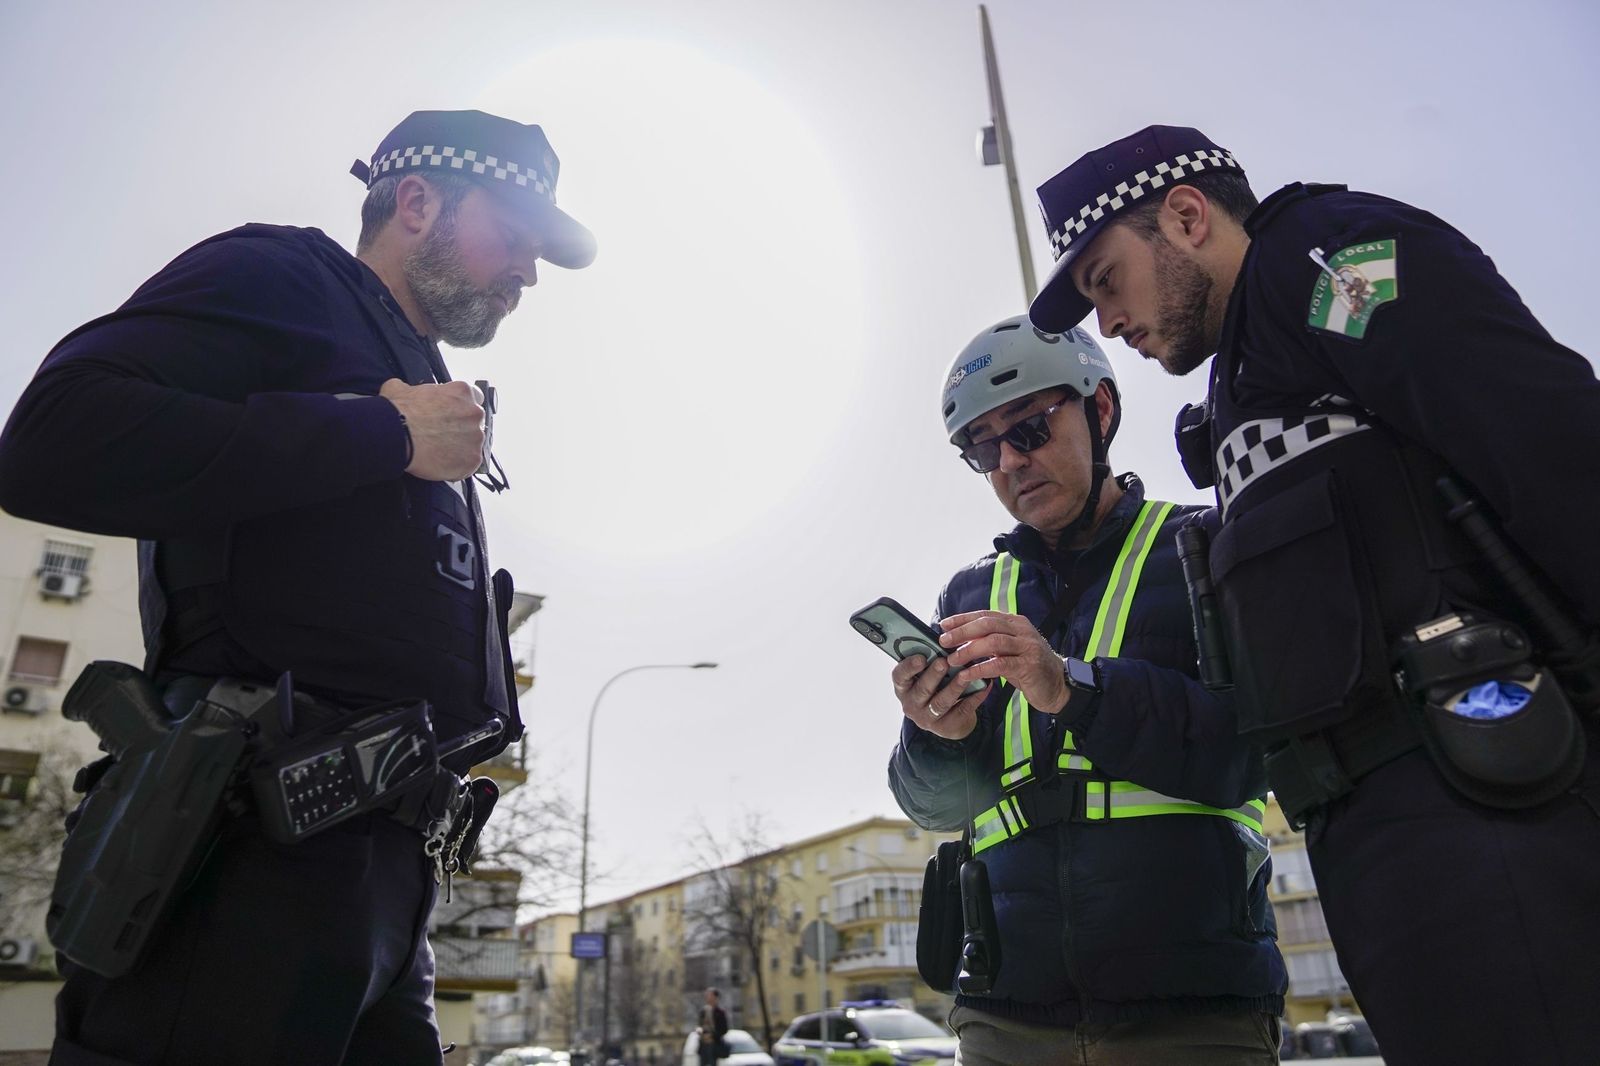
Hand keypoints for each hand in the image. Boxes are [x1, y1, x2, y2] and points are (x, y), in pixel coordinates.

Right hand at [379, 378, 484, 480]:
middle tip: (441, 435)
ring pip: (472, 443)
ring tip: (439, 451)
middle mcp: (474, 413)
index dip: (461, 407)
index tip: (452, 415)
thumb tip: (403, 390)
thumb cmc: (398, 412)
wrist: (396, 437)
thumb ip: (410, 388)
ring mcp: (476, 437)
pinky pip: (469, 464)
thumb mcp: (399, 389)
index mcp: (461, 392)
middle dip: (461, 428)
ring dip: (460, 447)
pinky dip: (458, 465)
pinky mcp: (473, 459)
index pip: (474, 397)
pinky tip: (442, 464)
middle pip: (474, 422)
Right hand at [891, 651, 989, 740]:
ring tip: (965, 674)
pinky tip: (983, 686)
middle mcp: (911, 704)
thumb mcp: (926, 675)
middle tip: (944, 662)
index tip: (921, 657)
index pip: (899, 676)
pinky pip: (961, 710)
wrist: (947, 720)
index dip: (909, 667)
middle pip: (922, 689)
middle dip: (933, 675)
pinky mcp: (946, 727)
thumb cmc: (935, 688)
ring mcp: (927, 718)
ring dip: (954, 686)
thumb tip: (945, 638)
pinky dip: (974, 697)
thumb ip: (930, 659)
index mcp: (903, 687)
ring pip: (942, 701)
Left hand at [939, 610, 1069, 714]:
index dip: (962, 619)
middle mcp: (1022, 630)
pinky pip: (1000, 664)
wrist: (1057, 686)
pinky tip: (967, 674)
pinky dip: (981, 668)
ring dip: (969, 650)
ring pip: (993, 642)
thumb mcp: (1009, 650)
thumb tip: (959, 639)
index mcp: (1015, 623)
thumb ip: (990, 641)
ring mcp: (1028, 647)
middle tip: (944, 641)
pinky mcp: (1029, 665)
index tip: (943, 625)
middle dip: (962, 632)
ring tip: (952, 659)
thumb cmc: (1028, 667)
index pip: (985, 615)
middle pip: (987, 624)